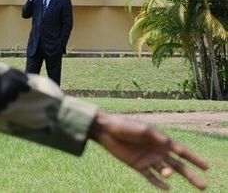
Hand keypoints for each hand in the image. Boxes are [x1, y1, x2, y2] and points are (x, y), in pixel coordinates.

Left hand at [89, 111, 207, 189]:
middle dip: (191, 175)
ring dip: (169, 174)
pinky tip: (166, 187)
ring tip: (168, 173)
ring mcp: (148, 159)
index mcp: (161, 140)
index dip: (194, 159)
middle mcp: (158, 151)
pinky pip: (151, 177)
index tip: (207, 167)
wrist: (106, 131)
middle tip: (204, 186)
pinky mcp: (138, 165)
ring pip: (165, 172)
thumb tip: (171, 145)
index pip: (182, 151)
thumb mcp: (143, 130)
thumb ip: (157, 138)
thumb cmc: (126, 126)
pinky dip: (158, 182)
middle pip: (178, 165)